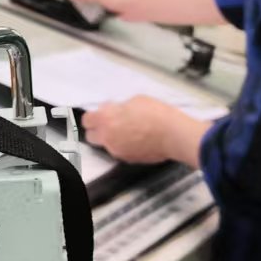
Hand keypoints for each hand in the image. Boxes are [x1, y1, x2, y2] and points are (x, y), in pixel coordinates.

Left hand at [81, 97, 208, 165]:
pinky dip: (124, 146)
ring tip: (127, 131)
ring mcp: (117, 151)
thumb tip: (115, 110)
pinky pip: (120, 151)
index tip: (99, 113)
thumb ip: (119, 107)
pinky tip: (137, 139)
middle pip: (91, 136)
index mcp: (106, 120)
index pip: (87, 120)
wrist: (173, 134)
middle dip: (98, 130)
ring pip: (107, 145)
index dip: (93, 116)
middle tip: (109, 123)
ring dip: (111, 138)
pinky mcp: (129, 159)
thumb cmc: (157, 115)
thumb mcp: (135, 101)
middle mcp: (108, 138)